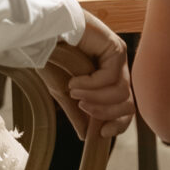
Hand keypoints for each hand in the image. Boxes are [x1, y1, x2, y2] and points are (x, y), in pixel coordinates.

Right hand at [45, 21, 133, 137]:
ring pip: (121, 93)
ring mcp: (117, 58)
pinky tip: (75, 80)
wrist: (41, 33)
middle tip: (82, 106)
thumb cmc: (50, 57)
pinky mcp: (115, 47)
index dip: (118, 125)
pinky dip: (91, 83)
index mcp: (107, 81)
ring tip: (73, 91)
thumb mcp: (62, 92)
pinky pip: (110, 76)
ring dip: (95, 97)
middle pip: (127, 104)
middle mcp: (116, 70)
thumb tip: (85, 135)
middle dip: (105, 112)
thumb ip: (76, 112)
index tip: (100, 133)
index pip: (124, 108)